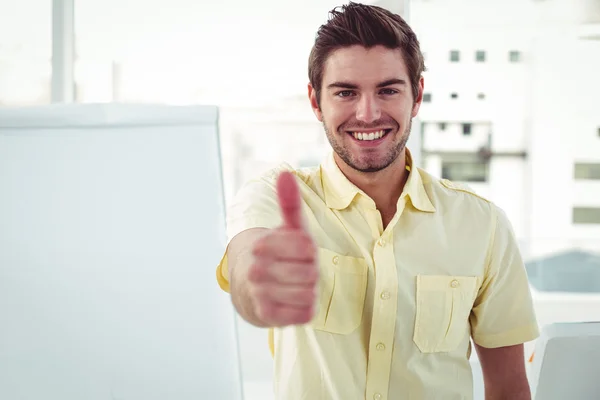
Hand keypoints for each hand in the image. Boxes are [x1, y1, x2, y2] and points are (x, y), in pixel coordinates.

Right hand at [248, 171, 318, 326]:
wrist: (249, 289)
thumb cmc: (276, 254)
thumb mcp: (285, 228)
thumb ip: (288, 202)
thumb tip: (285, 173)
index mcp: (263, 244)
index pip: (308, 248)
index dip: (310, 252)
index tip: (299, 252)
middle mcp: (257, 268)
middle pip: (312, 273)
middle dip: (310, 273)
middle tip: (296, 271)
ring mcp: (259, 293)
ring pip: (310, 294)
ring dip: (308, 291)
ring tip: (294, 286)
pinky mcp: (266, 316)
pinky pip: (305, 314)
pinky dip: (305, 309)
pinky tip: (292, 301)